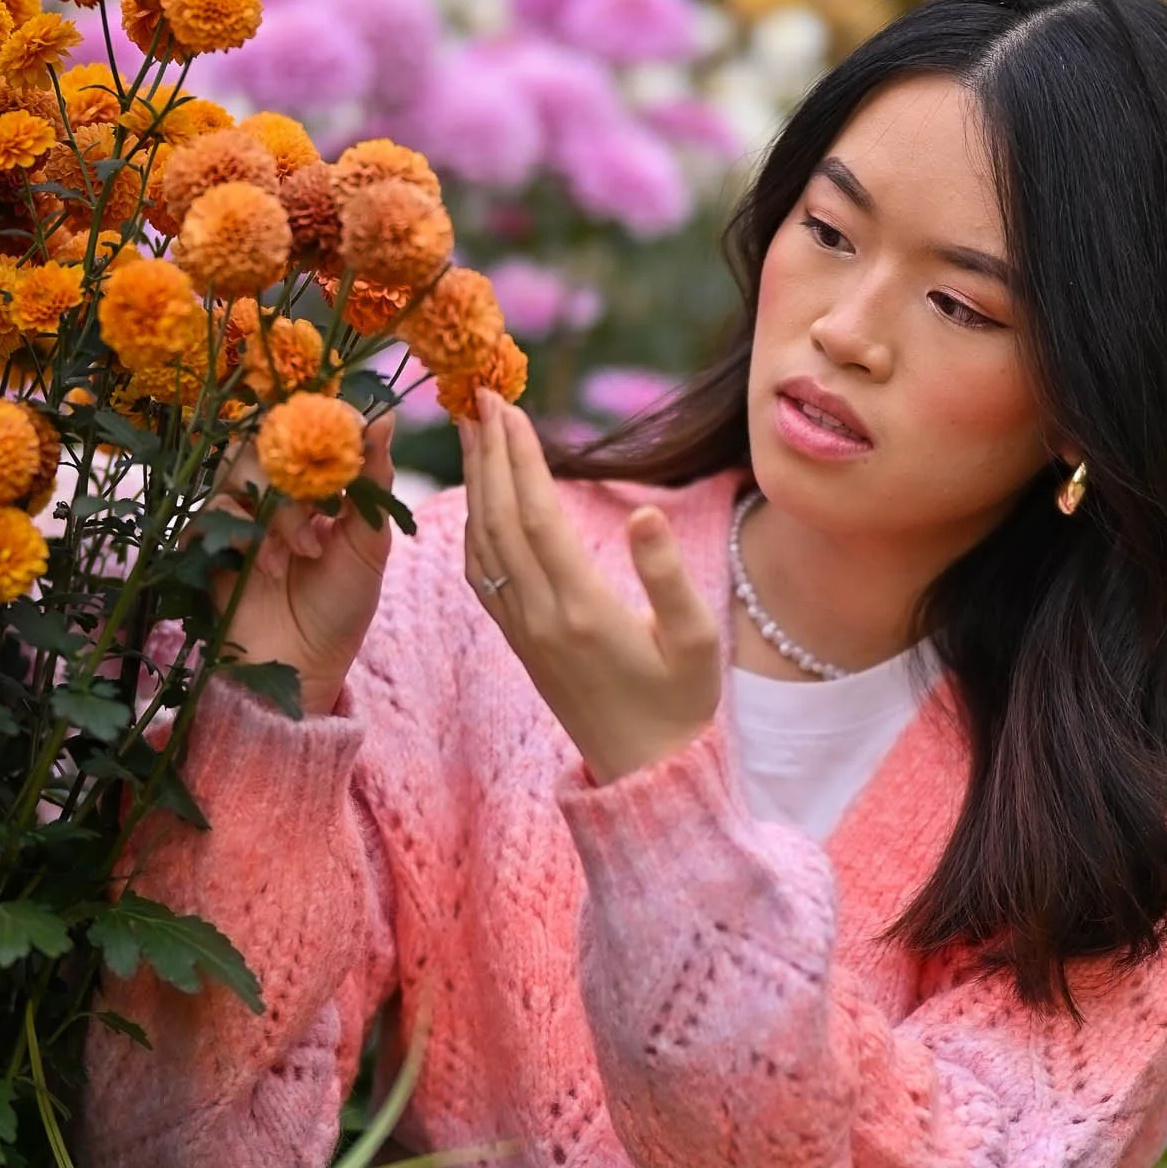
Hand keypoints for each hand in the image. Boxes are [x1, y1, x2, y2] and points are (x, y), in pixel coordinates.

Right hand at [199, 411, 395, 716]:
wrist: (303, 667)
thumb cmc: (341, 608)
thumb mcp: (368, 546)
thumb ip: (375, 483)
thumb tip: (386, 418)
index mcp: (318, 485)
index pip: (313, 428)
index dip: (329, 424)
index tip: (350, 438)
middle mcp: (275, 490)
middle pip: (272, 438)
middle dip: (303, 474)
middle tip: (326, 510)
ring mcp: (240, 512)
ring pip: (241, 467)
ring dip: (278, 508)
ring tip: (302, 553)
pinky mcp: (210, 539)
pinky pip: (211, 507)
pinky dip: (243, 530)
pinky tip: (268, 566)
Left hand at [459, 386, 720, 784]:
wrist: (645, 770)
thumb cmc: (682, 704)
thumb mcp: (695, 640)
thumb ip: (667, 576)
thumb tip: (643, 513)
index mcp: (583, 609)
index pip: (538, 516)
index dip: (520, 457)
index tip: (508, 406)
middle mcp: (540, 616)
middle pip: (500, 519)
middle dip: (488, 454)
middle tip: (478, 397)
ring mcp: (523, 630)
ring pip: (483, 543)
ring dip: (474, 482)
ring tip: (471, 432)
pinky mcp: (519, 640)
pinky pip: (481, 574)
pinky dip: (472, 526)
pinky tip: (475, 499)